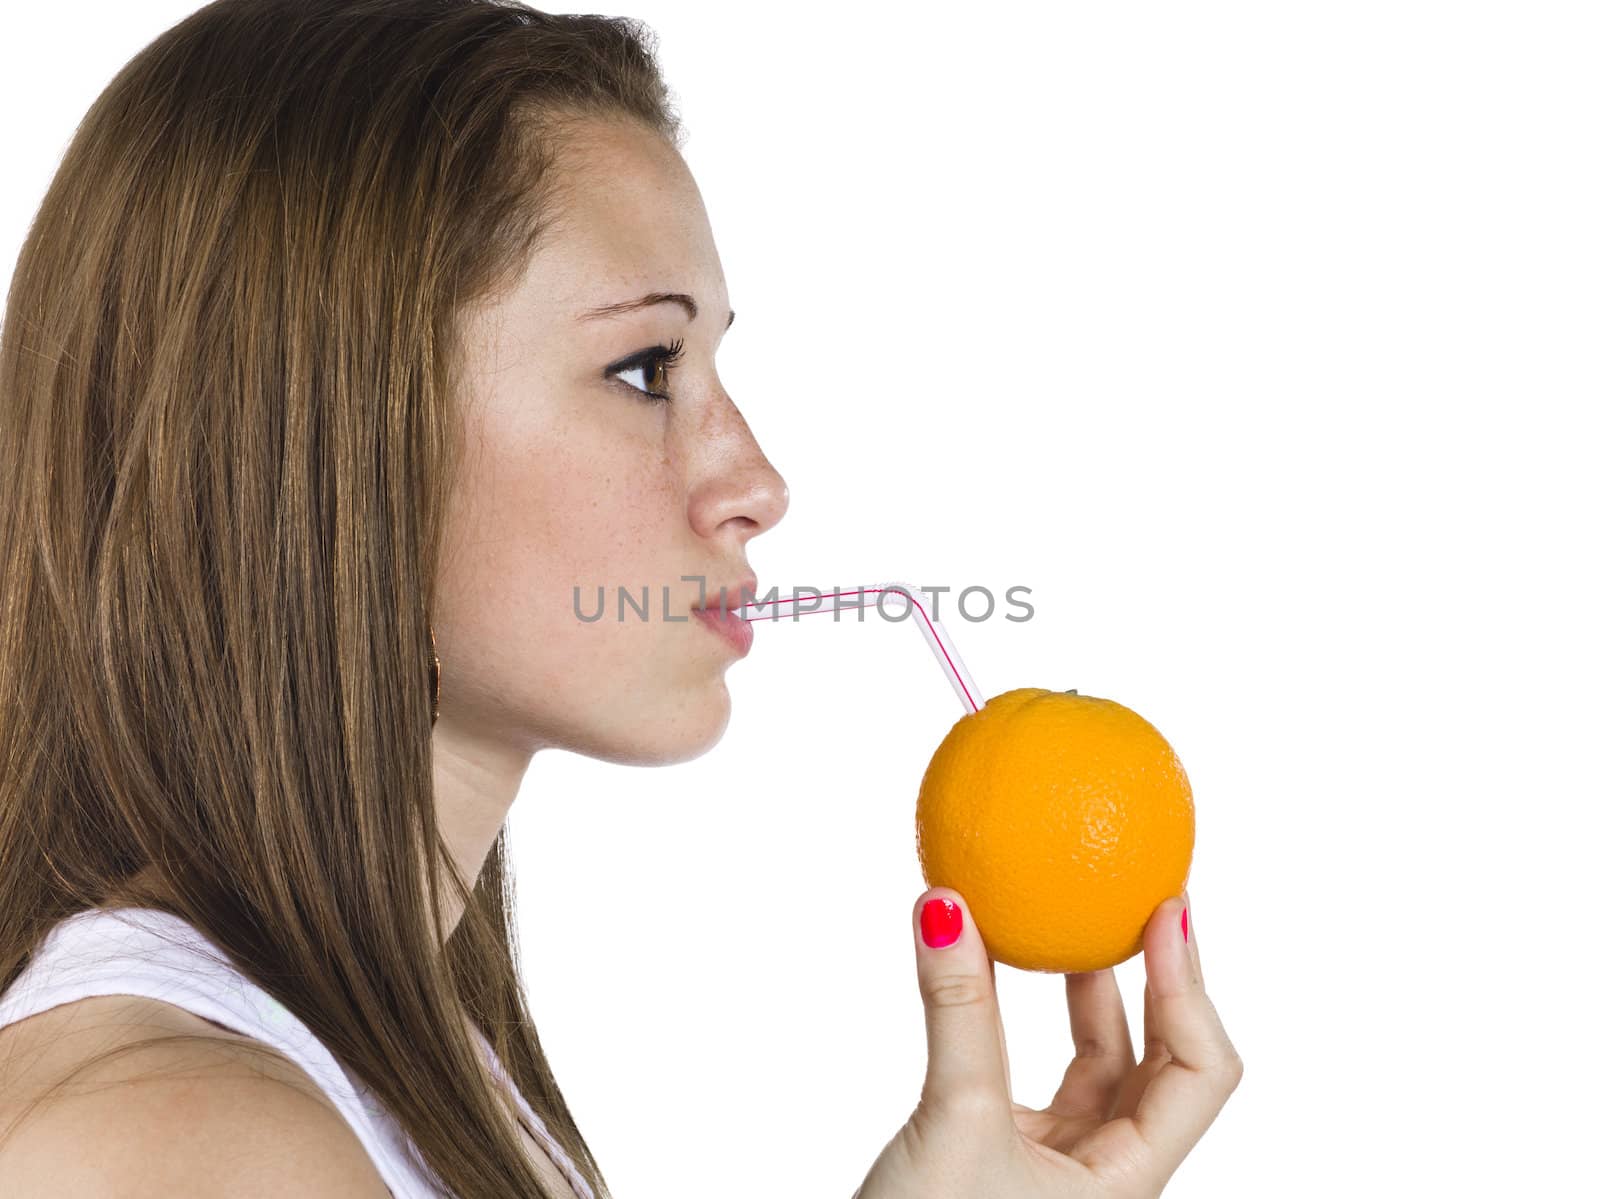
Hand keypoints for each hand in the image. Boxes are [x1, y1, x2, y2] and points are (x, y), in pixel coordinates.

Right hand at [852, 888, 1240, 1197]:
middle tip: (1143, 898)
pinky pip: (1038, 1072)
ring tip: (1074, 920)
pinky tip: (1000, 973)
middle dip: (1159, 978)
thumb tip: (947, 908)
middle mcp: (1108, 1174)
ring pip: (1099, 1064)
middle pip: (1163, 1060)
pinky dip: (1024, 1016)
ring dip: (1090, 990)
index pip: (1198, 1069)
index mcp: (1128, 1182)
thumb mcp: (952, 1120)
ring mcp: (1060, 1168)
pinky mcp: (1008, 1158)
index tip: (1166, 909)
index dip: (1192, 985)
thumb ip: (958, 1013)